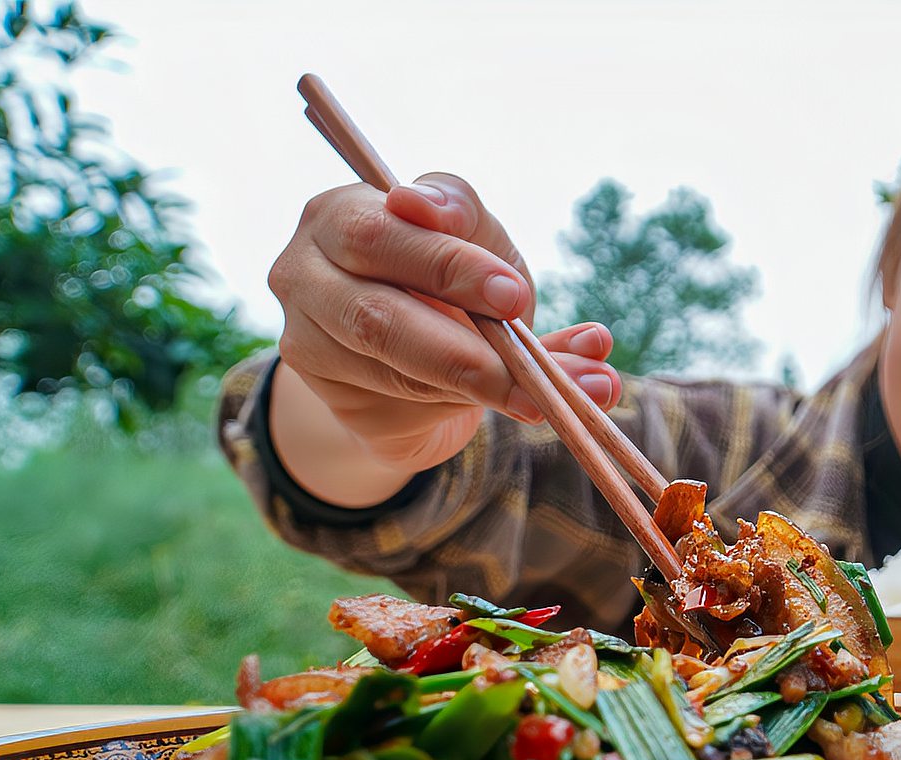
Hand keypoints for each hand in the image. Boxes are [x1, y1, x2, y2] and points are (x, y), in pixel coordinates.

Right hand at [267, 172, 620, 475]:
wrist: (402, 357)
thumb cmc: (447, 285)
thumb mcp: (484, 258)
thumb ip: (527, 287)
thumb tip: (597, 344)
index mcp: (343, 211)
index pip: (389, 227)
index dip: (451, 261)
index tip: (514, 296)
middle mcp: (304, 265)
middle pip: (377, 306)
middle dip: (463, 342)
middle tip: (531, 367)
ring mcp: (303, 330)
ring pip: (390, 361)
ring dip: (475, 382)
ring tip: (543, 400)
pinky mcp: (320, 388)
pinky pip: (394, 398)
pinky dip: (457, 402)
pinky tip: (509, 405)